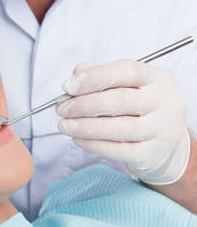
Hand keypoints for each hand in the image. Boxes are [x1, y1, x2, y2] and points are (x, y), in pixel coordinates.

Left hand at [56, 60, 189, 184]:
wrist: (165, 144)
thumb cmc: (137, 109)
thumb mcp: (126, 86)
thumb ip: (101, 76)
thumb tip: (77, 73)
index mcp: (157, 78)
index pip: (126, 71)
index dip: (93, 78)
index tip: (67, 87)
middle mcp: (164, 102)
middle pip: (120, 100)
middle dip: (83, 104)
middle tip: (62, 109)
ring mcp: (161, 130)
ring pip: (119, 128)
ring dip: (85, 126)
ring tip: (64, 125)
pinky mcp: (152, 154)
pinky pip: (119, 150)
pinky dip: (93, 144)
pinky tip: (77, 139)